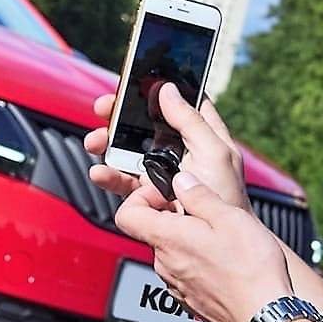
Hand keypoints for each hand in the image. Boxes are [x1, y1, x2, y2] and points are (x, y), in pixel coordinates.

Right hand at [83, 83, 245, 208]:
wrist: (218, 242)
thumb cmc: (227, 199)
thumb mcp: (215, 153)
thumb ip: (191, 120)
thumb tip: (167, 89)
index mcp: (198, 133)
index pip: (177, 101)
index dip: (156, 88)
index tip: (135, 78)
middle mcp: (177, 149)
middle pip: (143, 122)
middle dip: (120, 115)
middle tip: (103, 108)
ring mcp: (160, 172)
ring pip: (127, 150)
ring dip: (107, 144)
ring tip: (95, 142)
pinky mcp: (146, 195)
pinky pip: (122, 180)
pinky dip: (107, 175)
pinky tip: (100, 172)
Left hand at [113, 170, 292, 321]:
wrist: (265, 317)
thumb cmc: (250, 271)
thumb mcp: (229, 217)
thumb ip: (199, 196)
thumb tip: (181, 181)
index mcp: (168, 239)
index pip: (126, 214)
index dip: (141, 198)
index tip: (165, 194)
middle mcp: (165, 264)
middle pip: (152, 232)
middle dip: (173, 217)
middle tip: (204, 213)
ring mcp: (175, 285)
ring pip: (171, 252)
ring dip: (188, 241)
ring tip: (220, 239)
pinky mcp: (189, 300)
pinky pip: (184, 273)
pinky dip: (197, 263)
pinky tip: (224, 262)